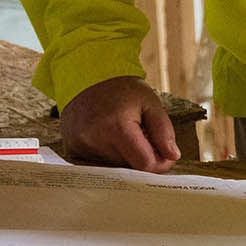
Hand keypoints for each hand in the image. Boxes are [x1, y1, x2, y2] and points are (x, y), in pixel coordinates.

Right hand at [58, 75, 179, 171]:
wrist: (86, 77)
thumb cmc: (122, 90)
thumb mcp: (150, 103)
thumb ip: (164, 131)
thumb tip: (172, 156)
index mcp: (116, 128)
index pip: (145, 164)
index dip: (160, 163)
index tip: (166, 154)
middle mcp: (94, 140)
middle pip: (130, 167)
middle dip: (142, 156)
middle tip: (142, 135)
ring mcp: (80, 146)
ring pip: (116, 167)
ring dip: (125, 156)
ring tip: (122, 132)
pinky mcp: (73, 150)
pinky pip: (100, 164)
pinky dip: (110, 155)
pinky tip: (109, 137)